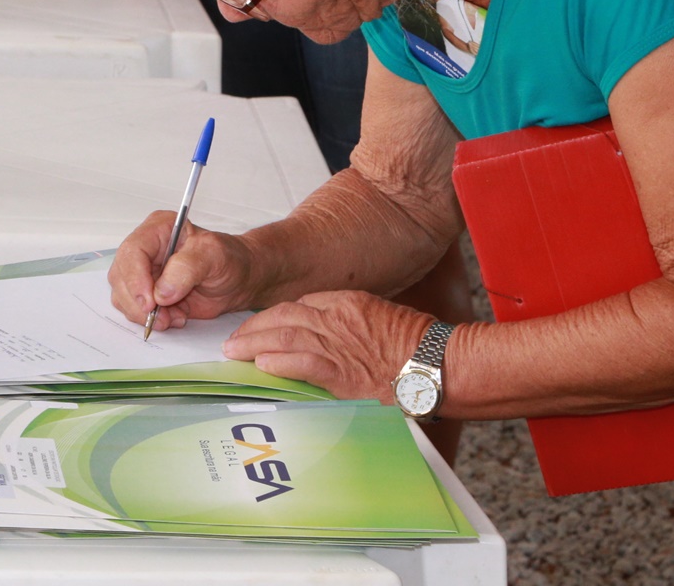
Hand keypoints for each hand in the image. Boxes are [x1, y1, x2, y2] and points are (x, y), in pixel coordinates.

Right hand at [109, 211, 252, 330]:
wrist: (238, 281)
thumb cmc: (229, 260)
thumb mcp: (214, 256)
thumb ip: (187, 268)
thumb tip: (161, 292)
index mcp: (158, 229)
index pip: (133, 251)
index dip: (135, 278)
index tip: (149, 302)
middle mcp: (146, 250)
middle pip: (121, 276)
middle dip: (138, 302)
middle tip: (161, 318)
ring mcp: (143, 273)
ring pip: (123, 296)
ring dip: (146, 314)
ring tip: (175, 316)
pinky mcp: (147, 294)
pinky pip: (135, 310)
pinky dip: (152, 320)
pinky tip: (176, 317)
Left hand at [222, 292, 433, 402]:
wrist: (440, 364)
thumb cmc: (419, 345)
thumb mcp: (380, 316)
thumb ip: (348, 321)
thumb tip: (323, 335)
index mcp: (347, 302)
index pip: (298, 304)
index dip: (272, 316)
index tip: (258, 327)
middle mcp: (338, 318)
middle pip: (284, 315)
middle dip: (254, 327)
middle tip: (233, 338)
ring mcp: (339, 344)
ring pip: (285, 336)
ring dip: (255, 344)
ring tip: (234, 351)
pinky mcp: (344, 373)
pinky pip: (303, 363)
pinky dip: (280, 362)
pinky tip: (262, 364)